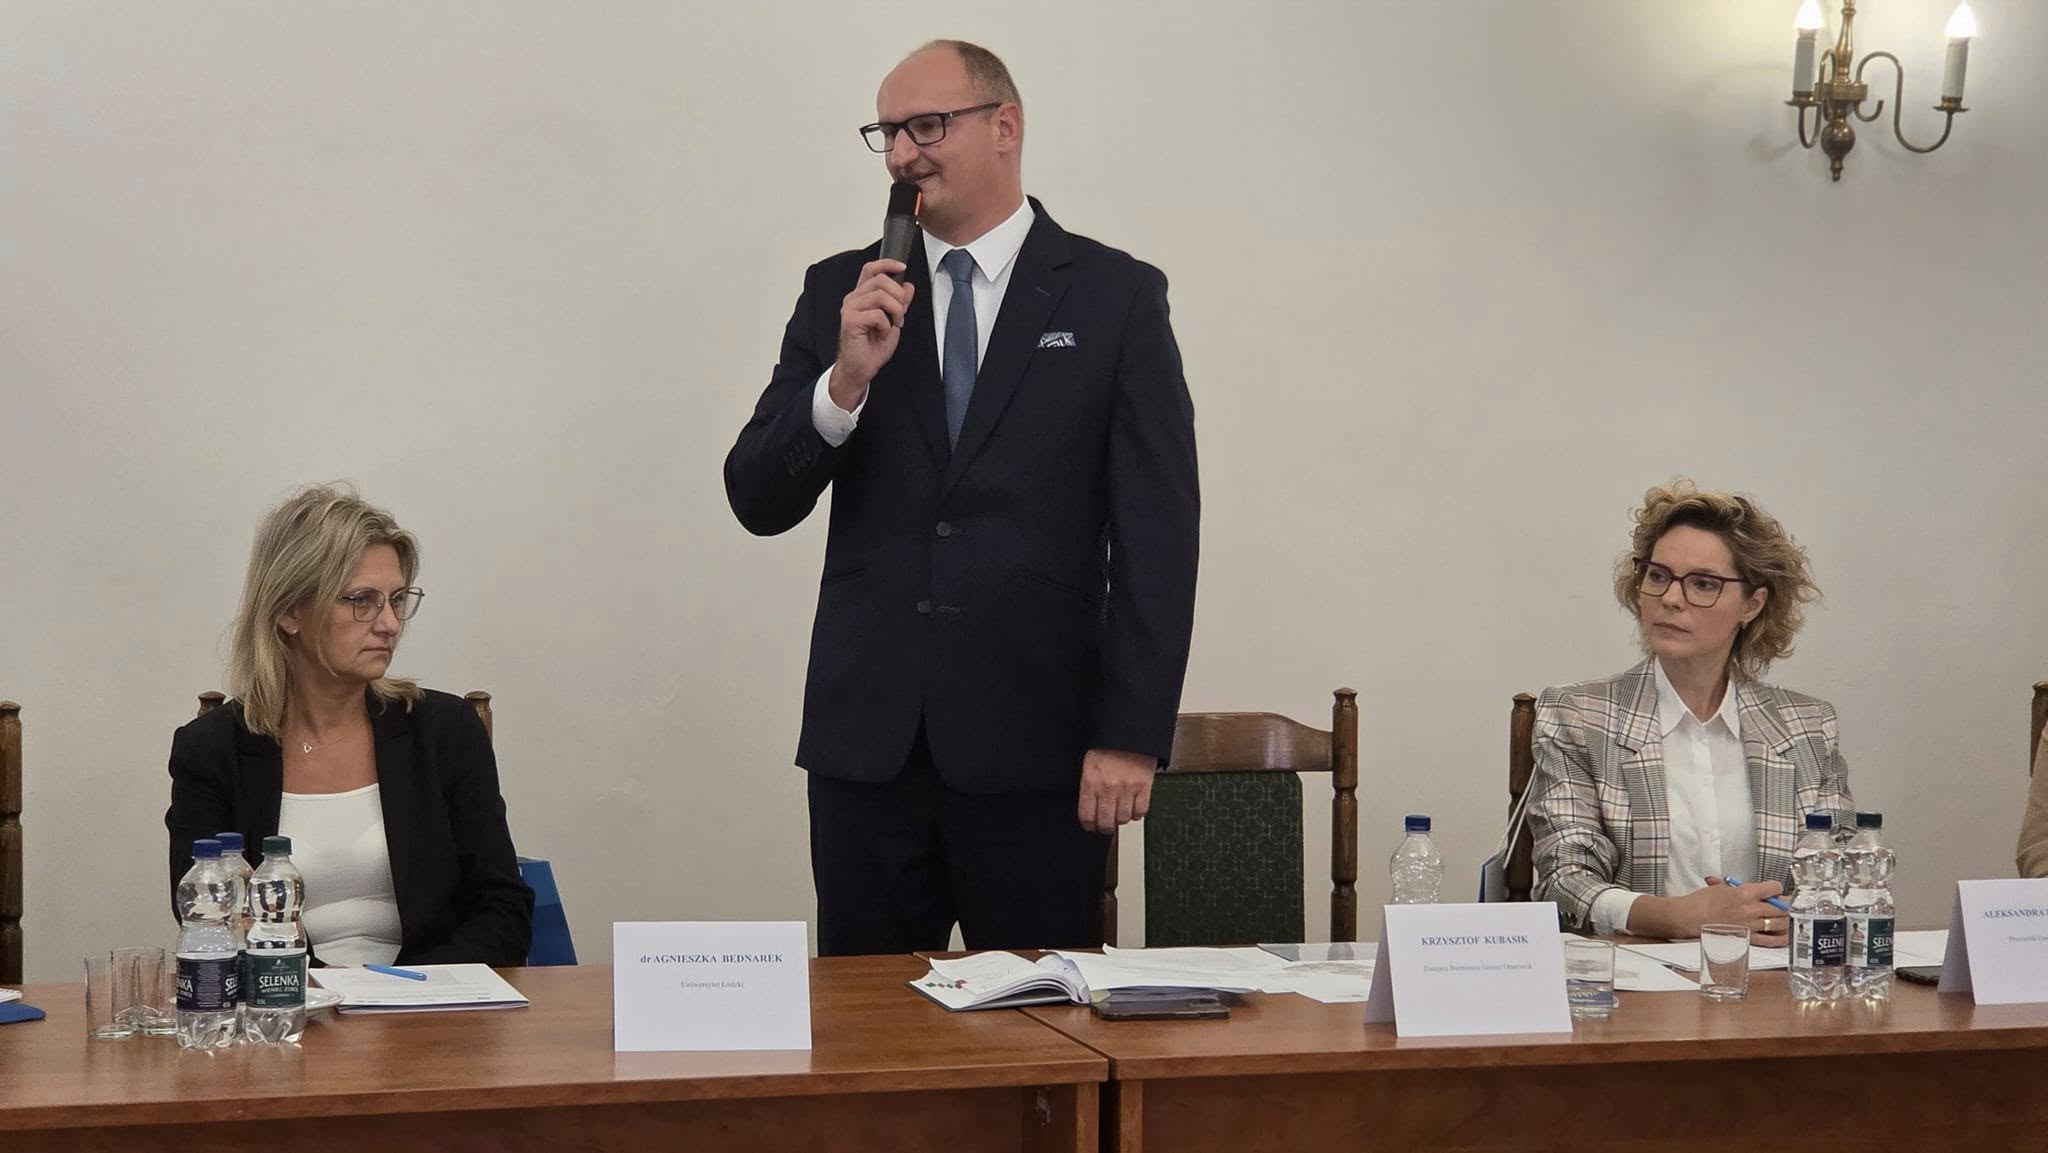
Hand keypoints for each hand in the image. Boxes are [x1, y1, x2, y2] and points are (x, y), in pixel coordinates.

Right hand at [829, 259, 913, 410]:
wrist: (860, 369)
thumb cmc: (871, 348)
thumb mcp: (893, 322)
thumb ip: (900, 303)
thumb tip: (908, 286)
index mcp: (862, 296)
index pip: (871, 269)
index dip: (887, 264)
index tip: (902, 267)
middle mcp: (854, 299)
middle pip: (881, 280)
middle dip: (899, 296)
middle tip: (901, 314)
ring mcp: (850, 309)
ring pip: (881, 296)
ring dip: (895, 311)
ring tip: (893, 325)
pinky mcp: (850, 321)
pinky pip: (877, 314)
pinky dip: (886, 325)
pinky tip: (882, 333)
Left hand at [1077, 748, 1156, 832]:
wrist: (1129, 730)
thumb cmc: (1108, 745)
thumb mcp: (1089, 764)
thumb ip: (1089, 786)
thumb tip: (1090, 807)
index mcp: (1090, 781)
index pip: (1086, 815)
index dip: (1089, 825)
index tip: (1091, 826)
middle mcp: (1108, 787)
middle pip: (1106, 822)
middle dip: (1105, 827)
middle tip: (1106, 825)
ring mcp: (1127, 788)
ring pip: (1123, 819)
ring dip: (1122, 819)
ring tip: (1120, 814)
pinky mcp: (1144, 786)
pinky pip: (1141, 811)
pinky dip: (1137, 813)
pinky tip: (1134, 807)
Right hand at [1629, 876, 1787, 944]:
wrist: (1687, 917)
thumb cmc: (1700, 901)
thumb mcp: (1720, 887)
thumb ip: (1737, 888)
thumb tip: (1746, 888)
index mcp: (1745, 892)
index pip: (1774, 888)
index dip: (1777, 889)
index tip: (1776, 891)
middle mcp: (1751, 908)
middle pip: (1781, 907)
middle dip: (1786, 905)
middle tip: (1786, 905)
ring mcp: (1750, 924)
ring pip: (1779, 923)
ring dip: (1785, 921)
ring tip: (1785, 920)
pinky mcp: (1746, 938)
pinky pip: (1770, 940)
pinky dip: (1779, 938)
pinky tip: (1782, 936)